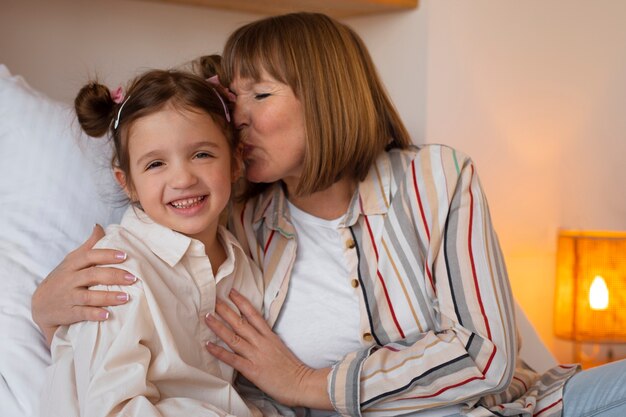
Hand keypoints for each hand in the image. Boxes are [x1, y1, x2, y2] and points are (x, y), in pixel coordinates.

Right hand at [31, 224, 136, 344]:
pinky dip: (94, 314)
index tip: (124, 256)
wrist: (40, 304)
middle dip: (113, 276)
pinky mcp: (68, 313)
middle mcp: (69, 280)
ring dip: (108, 297)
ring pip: (88, 296)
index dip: (107, 255)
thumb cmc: (63, 278)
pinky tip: (107, 314)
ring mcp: (68, 297)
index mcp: (72, 264)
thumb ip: (88, 246)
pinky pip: (82, 314)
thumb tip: (99, 226)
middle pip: (92, 275)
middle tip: (133, 278)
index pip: (89, 256)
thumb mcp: (72, 260)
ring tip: (126, 297)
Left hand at [205, 289, 332, 409]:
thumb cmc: (292, 369)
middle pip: (240, 322)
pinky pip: (232, 358)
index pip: (254, 314)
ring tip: (207, 317)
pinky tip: (208, 345)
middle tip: (213, 299)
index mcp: (269, 336)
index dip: (242, 302)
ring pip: (234, 337)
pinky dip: (219, 352)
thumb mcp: (280, 347)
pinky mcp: (252, 369)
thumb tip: (255, 335)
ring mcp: (256, 355)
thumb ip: (267, 341)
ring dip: (219, 327)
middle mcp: (261, 342)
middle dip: (226, 310)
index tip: (232, 292)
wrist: (301, 383)